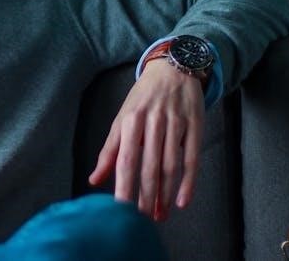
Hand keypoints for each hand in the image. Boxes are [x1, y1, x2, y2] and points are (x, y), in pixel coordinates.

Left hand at [88, 60, 204, 220]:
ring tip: (160, 215)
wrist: (173, 68)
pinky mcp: (195, 125)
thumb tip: (94, 179)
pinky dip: (189, 182)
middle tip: (143, 221)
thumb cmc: (143, 98)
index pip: (126, 160)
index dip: (124, 187)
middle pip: (149, 166)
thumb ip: (109, 150)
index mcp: (131, 121)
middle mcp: (153, 122)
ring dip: (165, 194)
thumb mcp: (122, 118)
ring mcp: (176, 123)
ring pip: (171, 165)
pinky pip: (192, 158)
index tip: (121, 211)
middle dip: (146, 197)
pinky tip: (182, 200)